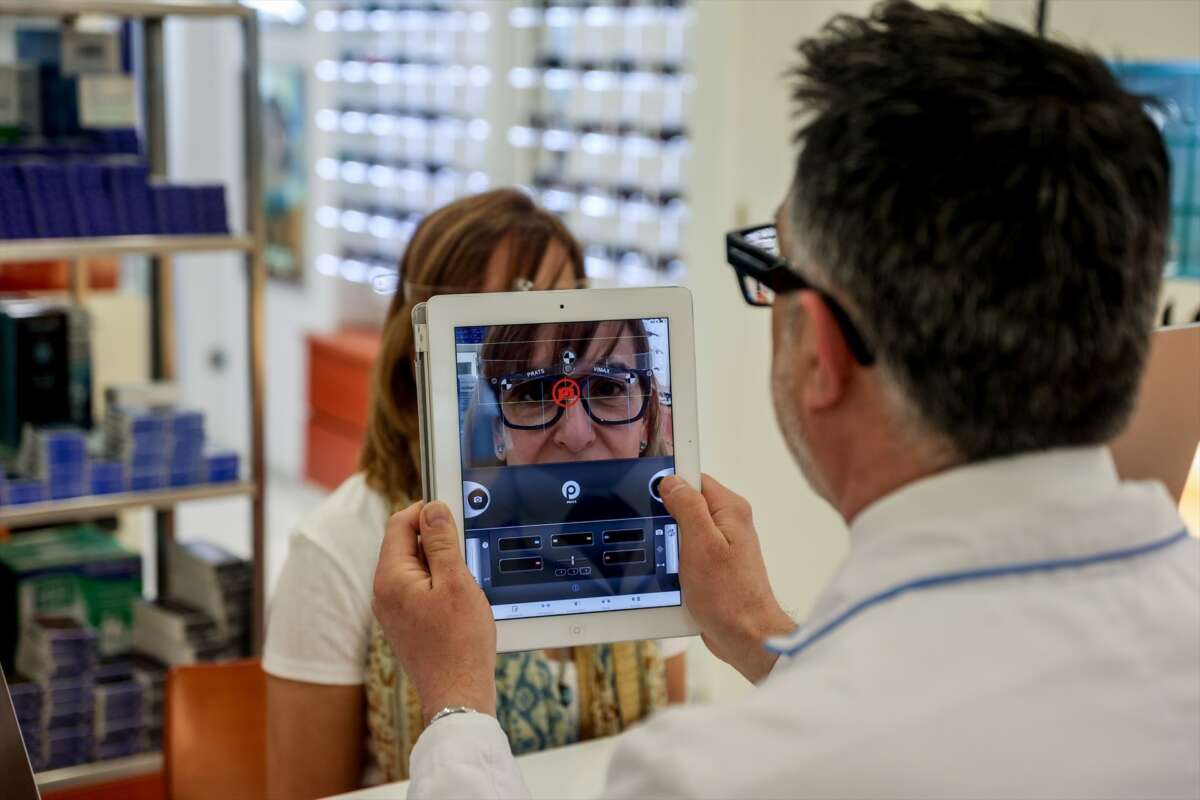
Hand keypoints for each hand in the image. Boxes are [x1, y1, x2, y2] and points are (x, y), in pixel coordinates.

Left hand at [372, 501, 496, 722]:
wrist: (459, 695)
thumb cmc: (460, 643)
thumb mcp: (456, 582)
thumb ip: (441, 542)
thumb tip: (432, 509)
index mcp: (390, 578)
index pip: (399, 523)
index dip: (426, 511)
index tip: (453, 512)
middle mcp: (384, 593)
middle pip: (406, 544)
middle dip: (436, 539)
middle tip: (466, 549)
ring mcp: (393, 610)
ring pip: (415, 567)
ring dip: (441, 563)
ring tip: (466, 581)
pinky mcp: (406, 623)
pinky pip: (419, 589)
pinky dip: (440, 584)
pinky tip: (460, 600)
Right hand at [662, 474, 794, 683]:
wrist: (746, 637)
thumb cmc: (729, 596)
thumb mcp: (700, 545)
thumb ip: (687, 507)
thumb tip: (672, 481)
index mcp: (730, 510)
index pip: (694, 479)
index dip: (670, 486)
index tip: (652, 498)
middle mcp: (729, 524)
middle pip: (686, 506)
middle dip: (667, 519)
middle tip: (663, 539)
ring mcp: (722, 546)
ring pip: (683, 532)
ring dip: (670, 545)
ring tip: (671, 564)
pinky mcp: (715, 567)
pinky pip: (687, 554)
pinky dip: (676, 563)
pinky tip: (674, 578)